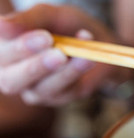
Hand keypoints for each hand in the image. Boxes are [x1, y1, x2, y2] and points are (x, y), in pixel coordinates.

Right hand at [0, 4, 118, 105]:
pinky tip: (88, 58)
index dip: (18, 48)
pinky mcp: (60, 97)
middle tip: (55, 48)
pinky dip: (77, 72)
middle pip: (11, 80)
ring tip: (78, 55)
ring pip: (41, 89)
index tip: (44, 37)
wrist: (96, 40)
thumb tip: (1, 24)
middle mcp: (12, 74)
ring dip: (61, 72)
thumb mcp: (48, 16)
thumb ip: (28, 20)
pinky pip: (65, 90)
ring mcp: (36, 90)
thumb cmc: (63, 25)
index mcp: (3, 51)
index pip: (1, 54)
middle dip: (34, 65)